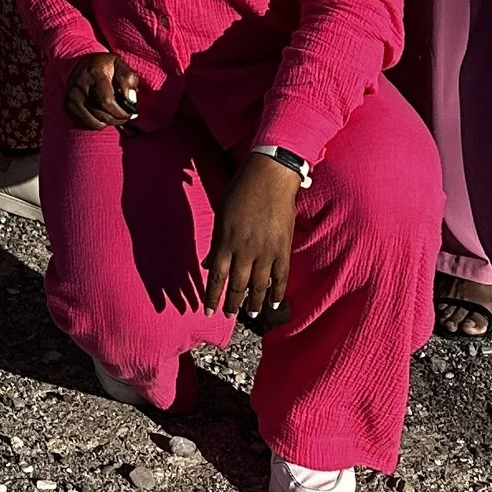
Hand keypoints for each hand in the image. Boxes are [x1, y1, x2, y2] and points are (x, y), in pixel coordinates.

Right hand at [63, 50, 143, 130]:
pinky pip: (87, 124)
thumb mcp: (119, 65)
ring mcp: (71, 97)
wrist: (78, 63)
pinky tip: (103, 114)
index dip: (121, 112)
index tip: (132, 113)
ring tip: (115, 115)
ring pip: (95, 122)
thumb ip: (128, 79)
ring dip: (109, 122)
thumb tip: (132, 100)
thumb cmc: (104, 66)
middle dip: (118, 119)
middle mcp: (79, 86)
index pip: (107, 101)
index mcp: (94, 74)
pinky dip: (98, 123)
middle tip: (126, 116)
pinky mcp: (67, 106)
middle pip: (102, 114)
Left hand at [204, 153, 300, 321]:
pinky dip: (278, 293)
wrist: (270, 176)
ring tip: (250, 313)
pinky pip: (281, 277)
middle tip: (229, 315)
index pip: (217, 278)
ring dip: (254, 302)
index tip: (208, 313)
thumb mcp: (222, 214)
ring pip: (259, 286)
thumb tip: (209, 265)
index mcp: (226, 241)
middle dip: (232, 303)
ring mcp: (266, 251)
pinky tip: (275, 304)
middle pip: (237, 286)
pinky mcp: (283, 248)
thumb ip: (216, 242)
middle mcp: (245, 250)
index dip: (212, 297)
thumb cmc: (241, 191)